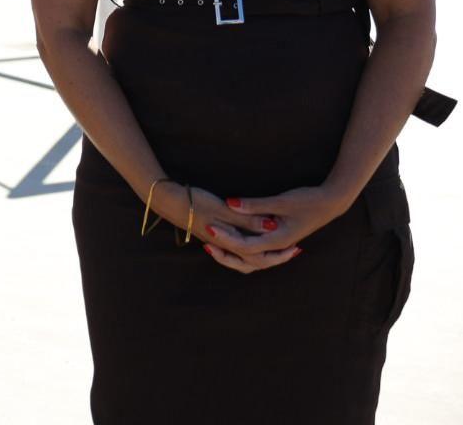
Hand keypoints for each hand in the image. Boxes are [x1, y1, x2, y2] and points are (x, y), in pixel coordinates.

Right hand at [155, 183, 302, 274]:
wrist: (165, 199)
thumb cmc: (193, 201)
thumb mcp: (223, 209)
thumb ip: (246, 219)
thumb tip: (271, 227)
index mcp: (228, 242)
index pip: (258, 257)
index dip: (279, 255)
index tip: (297, 248)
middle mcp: (222, 246)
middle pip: (253, 263)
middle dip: (274, 259)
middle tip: (294, 251)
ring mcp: (215, 241)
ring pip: (243, 257)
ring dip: (261, 255)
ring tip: (278, 248)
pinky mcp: (211, 234)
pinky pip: (236, 248)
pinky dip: (249, 247)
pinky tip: (252, 236)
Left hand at [205, 184, 351, 267]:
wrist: (332, 202)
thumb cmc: (308, 200)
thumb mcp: (280, 201)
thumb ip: (254, 205)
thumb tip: (229, 203)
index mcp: (278, 240)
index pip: (245, 247)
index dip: (226, 238)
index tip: (209, 226)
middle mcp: (278, 246)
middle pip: (248, 259)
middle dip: (227, 253)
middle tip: (207, 243)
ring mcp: (280, 243)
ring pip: (254, 257)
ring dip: (235, 253)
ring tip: (215, 244)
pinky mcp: (280, 237)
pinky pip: (259, 249)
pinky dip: (244, 247)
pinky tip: (234, 238)